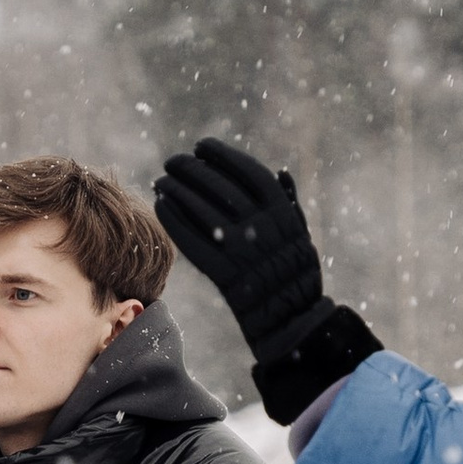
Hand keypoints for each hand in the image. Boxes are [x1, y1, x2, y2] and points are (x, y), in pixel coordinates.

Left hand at [154, 138, 323, 356]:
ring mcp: (240, 250)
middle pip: (219, 186)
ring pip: (201, 210)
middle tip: (174, 161)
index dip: (223, 155)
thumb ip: (290, 201)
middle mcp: (261, 226)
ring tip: (162, 180)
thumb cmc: (296, 272)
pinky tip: (161, 205)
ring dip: (177, 191)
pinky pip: (191, 240)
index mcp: (282, 212)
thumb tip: (281, 171)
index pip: (247, 171)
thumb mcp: (301, 233)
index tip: (202, 146)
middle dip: (192, 169)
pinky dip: (174, 219)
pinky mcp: (222, 272)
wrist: (290, 317)